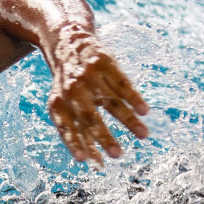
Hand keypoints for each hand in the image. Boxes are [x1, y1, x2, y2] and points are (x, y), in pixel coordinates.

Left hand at [45, 26, 149, 165]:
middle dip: (104, 137)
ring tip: (144, 135)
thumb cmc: (67, 84)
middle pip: (89, 117)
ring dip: (128, 120)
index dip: (74, 143)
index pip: (66, 128)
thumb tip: (90, 162)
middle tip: (118, 155)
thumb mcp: (62, 103)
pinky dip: (134, 98)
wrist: (67, 41)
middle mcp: (71, 90)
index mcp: (58, 103)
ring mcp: (88, 76)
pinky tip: (145, 111)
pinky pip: (121, 83)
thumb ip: (74, 129)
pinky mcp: (104, 63)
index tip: (84, 160)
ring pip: (111, 102)